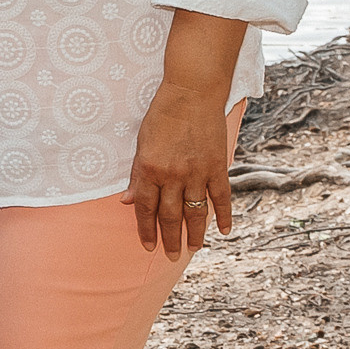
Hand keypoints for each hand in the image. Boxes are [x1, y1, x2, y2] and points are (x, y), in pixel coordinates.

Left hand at [124, 13, 244, 254]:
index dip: (146, 230)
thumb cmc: (162, 115)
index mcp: (149, 169)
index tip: (148, 246)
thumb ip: (136, 175)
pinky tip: (223, 231)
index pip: (146, 208)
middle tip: (170, 256)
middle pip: (170, 216)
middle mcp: (172, 175)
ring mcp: (197, 172)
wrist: (192, 92)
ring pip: (195, 212)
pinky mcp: (217, 166)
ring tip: (193, 248)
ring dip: (194, 233)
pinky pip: (221, 197)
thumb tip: (126, 201)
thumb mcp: (141, 144)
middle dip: (169, 239)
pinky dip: (223, 216)